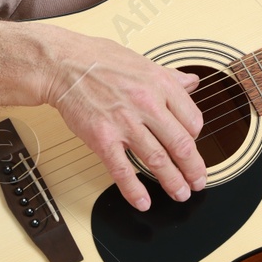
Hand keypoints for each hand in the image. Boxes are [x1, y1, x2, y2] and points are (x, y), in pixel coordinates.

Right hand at [30, 23, 205, 211]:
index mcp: (160, 85)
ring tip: (180, 194)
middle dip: (193, 169)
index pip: (192, 119)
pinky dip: (134, 190)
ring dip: (172, 182)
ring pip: (157, 160)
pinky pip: (122, 170)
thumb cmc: (99, 60)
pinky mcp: (102, 138)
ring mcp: (125, 123)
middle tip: (198, 181)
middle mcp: (146, 104)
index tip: (193, 147)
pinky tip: (143, 201)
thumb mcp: (143, 62)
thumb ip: (170, 76)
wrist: (63, 63)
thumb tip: (192, 82)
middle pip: (181, 144)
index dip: (197, 138)